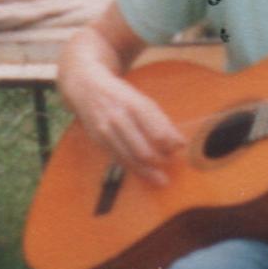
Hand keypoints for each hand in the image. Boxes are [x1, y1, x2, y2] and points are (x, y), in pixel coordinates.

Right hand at [76, 70, 184, 185]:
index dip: (170, 143)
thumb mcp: (143, 102)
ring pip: (130, 159)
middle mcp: (119, 119)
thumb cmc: (122, 97)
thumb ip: (162, 123)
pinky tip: (145, 174)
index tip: (181, 148)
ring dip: (148, 172)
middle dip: (159, 161)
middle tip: (170, 164)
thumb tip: (180, 144)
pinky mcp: (98, 141)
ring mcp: (106, 131)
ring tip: (162, 180)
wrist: (86, 88)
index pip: (156, 131)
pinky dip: (134, 169)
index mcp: (134, 106)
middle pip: (143, 150)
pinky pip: (119, 160)